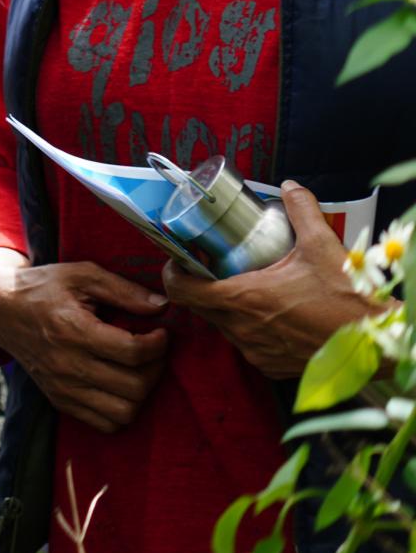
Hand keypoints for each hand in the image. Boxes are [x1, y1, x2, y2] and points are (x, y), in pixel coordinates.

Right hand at [0, 250, 172, 432]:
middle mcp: (67, 364)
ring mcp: (62, 387)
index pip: (133, 352)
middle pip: (135, 386)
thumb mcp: (81, 275)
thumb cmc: (44, 288)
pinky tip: (119, 386)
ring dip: (141, 393)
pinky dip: (121, 410)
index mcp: (73, 330)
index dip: (159, 344)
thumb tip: (161, 306)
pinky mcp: (60, 399)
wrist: (0, 309)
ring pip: (124, 412)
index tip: (161, 332)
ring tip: (138, 370)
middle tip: (153, 351)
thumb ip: (122, 289)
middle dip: (156, 368)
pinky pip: (106, 424)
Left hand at [163, 183, 374, 381]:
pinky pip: (248, 344)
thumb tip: (290, 186)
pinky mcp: (273, 367)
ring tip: (248, 285)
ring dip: (229, 306)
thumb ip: (301, 210)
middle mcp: (242, 330)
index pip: (181, 289)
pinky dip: (251, 327)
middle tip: (215, 264)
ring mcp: (257, 352)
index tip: (182, 258)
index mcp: (244, 299)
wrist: (377, 342)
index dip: (174, 272)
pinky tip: (271, 312)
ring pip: (224, 326)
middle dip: (202, 284)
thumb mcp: (322, 246)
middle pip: (200, 306)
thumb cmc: (348, 298)